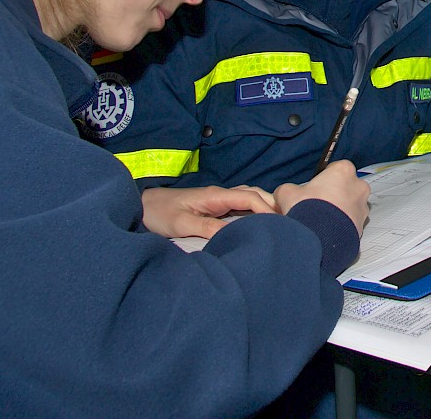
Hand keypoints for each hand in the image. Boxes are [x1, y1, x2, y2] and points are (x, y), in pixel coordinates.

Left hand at [141, 185, 278, 239]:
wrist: (142, 206)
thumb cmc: (160, 213)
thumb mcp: (182, 224)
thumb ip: (207, 228)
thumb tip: (233, 236)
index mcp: (216, 195)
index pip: (250, 197)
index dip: (267, 209)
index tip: (280, 224)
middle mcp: (220, 194)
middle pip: (254, 194)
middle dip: (273, 205)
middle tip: (288, 223)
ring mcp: (218, 199)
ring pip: (249, 198)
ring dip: (265, 206)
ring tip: (278, 223)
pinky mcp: (214, 206)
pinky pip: (241, 205)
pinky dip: (255, 210)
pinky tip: (259, 222)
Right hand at [275, 160, 370, 235]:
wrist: (319, 238)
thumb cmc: (307, 209)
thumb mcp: (287, 193)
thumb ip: (288, 189)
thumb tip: (284, 194)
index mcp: (344, 171)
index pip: (336, 168)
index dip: (324, 177)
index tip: (315, 187)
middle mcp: (359, 187)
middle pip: (346, 186)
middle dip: (335, 194)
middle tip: (318, 204)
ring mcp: (363, 208)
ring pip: (351, 206)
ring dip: (340, 211)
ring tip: (322, 221)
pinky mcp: (362, 226)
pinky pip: (352, 223)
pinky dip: (343, 226)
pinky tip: (328, 231)